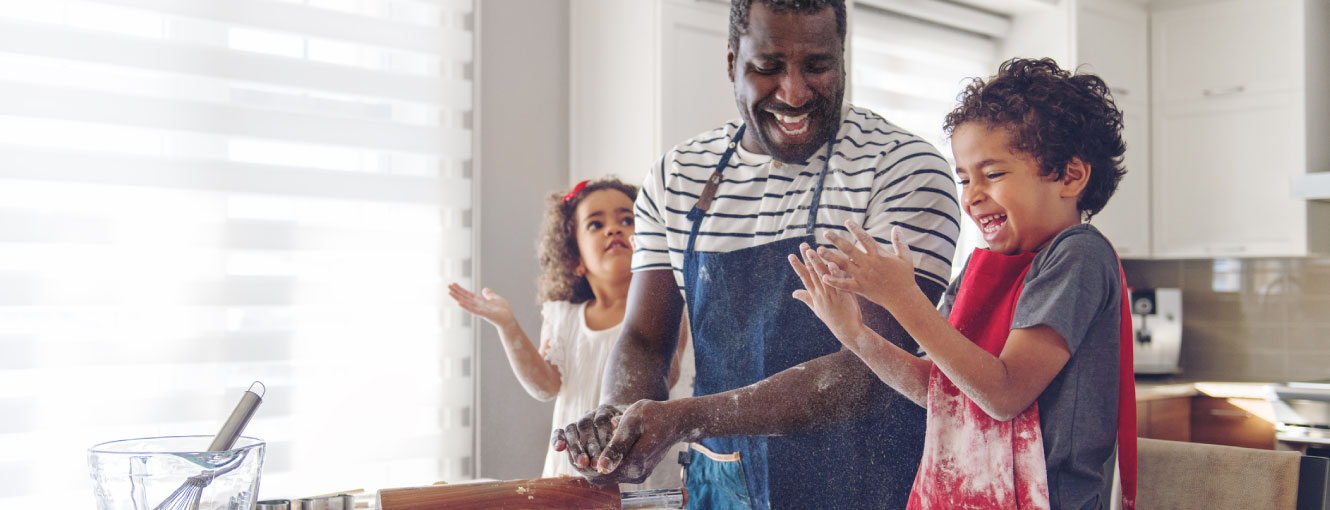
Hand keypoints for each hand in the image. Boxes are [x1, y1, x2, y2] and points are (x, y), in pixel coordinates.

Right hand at [447, 283, 515, 328]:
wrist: (508, 320)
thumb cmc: (503, 311)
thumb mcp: (496, 299)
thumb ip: (489, 295)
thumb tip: (484, 289)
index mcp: (480, 302)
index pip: (468, 294)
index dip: (461, 289)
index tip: (454, 284)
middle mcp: (478, 306)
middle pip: (465, 298)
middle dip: (457, 292)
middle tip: (448, 286)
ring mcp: (480, 310)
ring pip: (467, 303)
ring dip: (458, 298)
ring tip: (450, 293)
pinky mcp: (485, 314)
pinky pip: (474, 310)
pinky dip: (466, 306)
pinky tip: (459, 303)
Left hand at [552, 400, 682, 483]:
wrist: (675, 420)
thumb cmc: (652, 415)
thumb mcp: (631, 422)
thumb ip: (616, 446)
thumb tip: (601, 466)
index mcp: (634, 461)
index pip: (598, 471)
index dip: (581, 461)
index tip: (569, 447)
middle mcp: (637, 474)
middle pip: (600, 477)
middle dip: (584, 465)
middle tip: (571, 448)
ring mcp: (639, 475)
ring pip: (607, 477)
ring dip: (592, 465)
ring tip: (581, 448)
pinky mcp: (640, 473)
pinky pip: (616, 473)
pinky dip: (603, 464)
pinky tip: (596, 450)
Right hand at [789, 242, 865, 343]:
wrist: (848, 331)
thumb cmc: (834, 319)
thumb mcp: (817, 308)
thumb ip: (806, 298)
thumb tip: (794, 293)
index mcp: (815, 295)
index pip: (804, 278)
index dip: (797, 266)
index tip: (790, 255)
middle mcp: (821, 294)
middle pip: (812, 273)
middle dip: (806, 258)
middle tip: (802, 245)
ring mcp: (831, 295)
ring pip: (822, 276)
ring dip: (817, 263)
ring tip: (812, 250)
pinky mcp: (843, 296)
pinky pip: (838, 283)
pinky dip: (834, 273)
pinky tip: (832, 263)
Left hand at [816, 222, 921, 311]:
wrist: (903, 298)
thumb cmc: (905, 276)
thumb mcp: (905, 257)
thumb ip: (900, 242)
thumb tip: (897, 227)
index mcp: (879, 254)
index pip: (865, 238)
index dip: (856, 229)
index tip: (846, 221)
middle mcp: (868, 264)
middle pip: (849, 249)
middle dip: (837, 240)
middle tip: (826, 233)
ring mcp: (863, 276)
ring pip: (843, 265)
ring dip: (830, 257)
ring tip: (819, 251)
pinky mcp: (860, 288)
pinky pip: (845, 284)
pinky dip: (834, 281)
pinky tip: (823, 277)